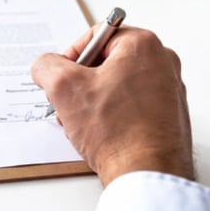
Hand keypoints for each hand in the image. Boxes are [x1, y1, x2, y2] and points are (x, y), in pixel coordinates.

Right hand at [31, 26, 193, 185]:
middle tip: (70, 102)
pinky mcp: (164, 114)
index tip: (62, 76)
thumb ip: (46, 66)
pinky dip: (108, 114)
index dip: (71, 55)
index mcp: (142, 46)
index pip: (95, 36)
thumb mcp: (64, 88)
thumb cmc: (117, 132)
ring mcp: (165, 90)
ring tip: (82, 122)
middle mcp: (161, 64)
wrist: (146, 174)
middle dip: (79, 84)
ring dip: (90, 101)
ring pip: (114, 85)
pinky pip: (127, 104)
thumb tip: (44, 67)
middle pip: (104, 62)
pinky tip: (98, 132)